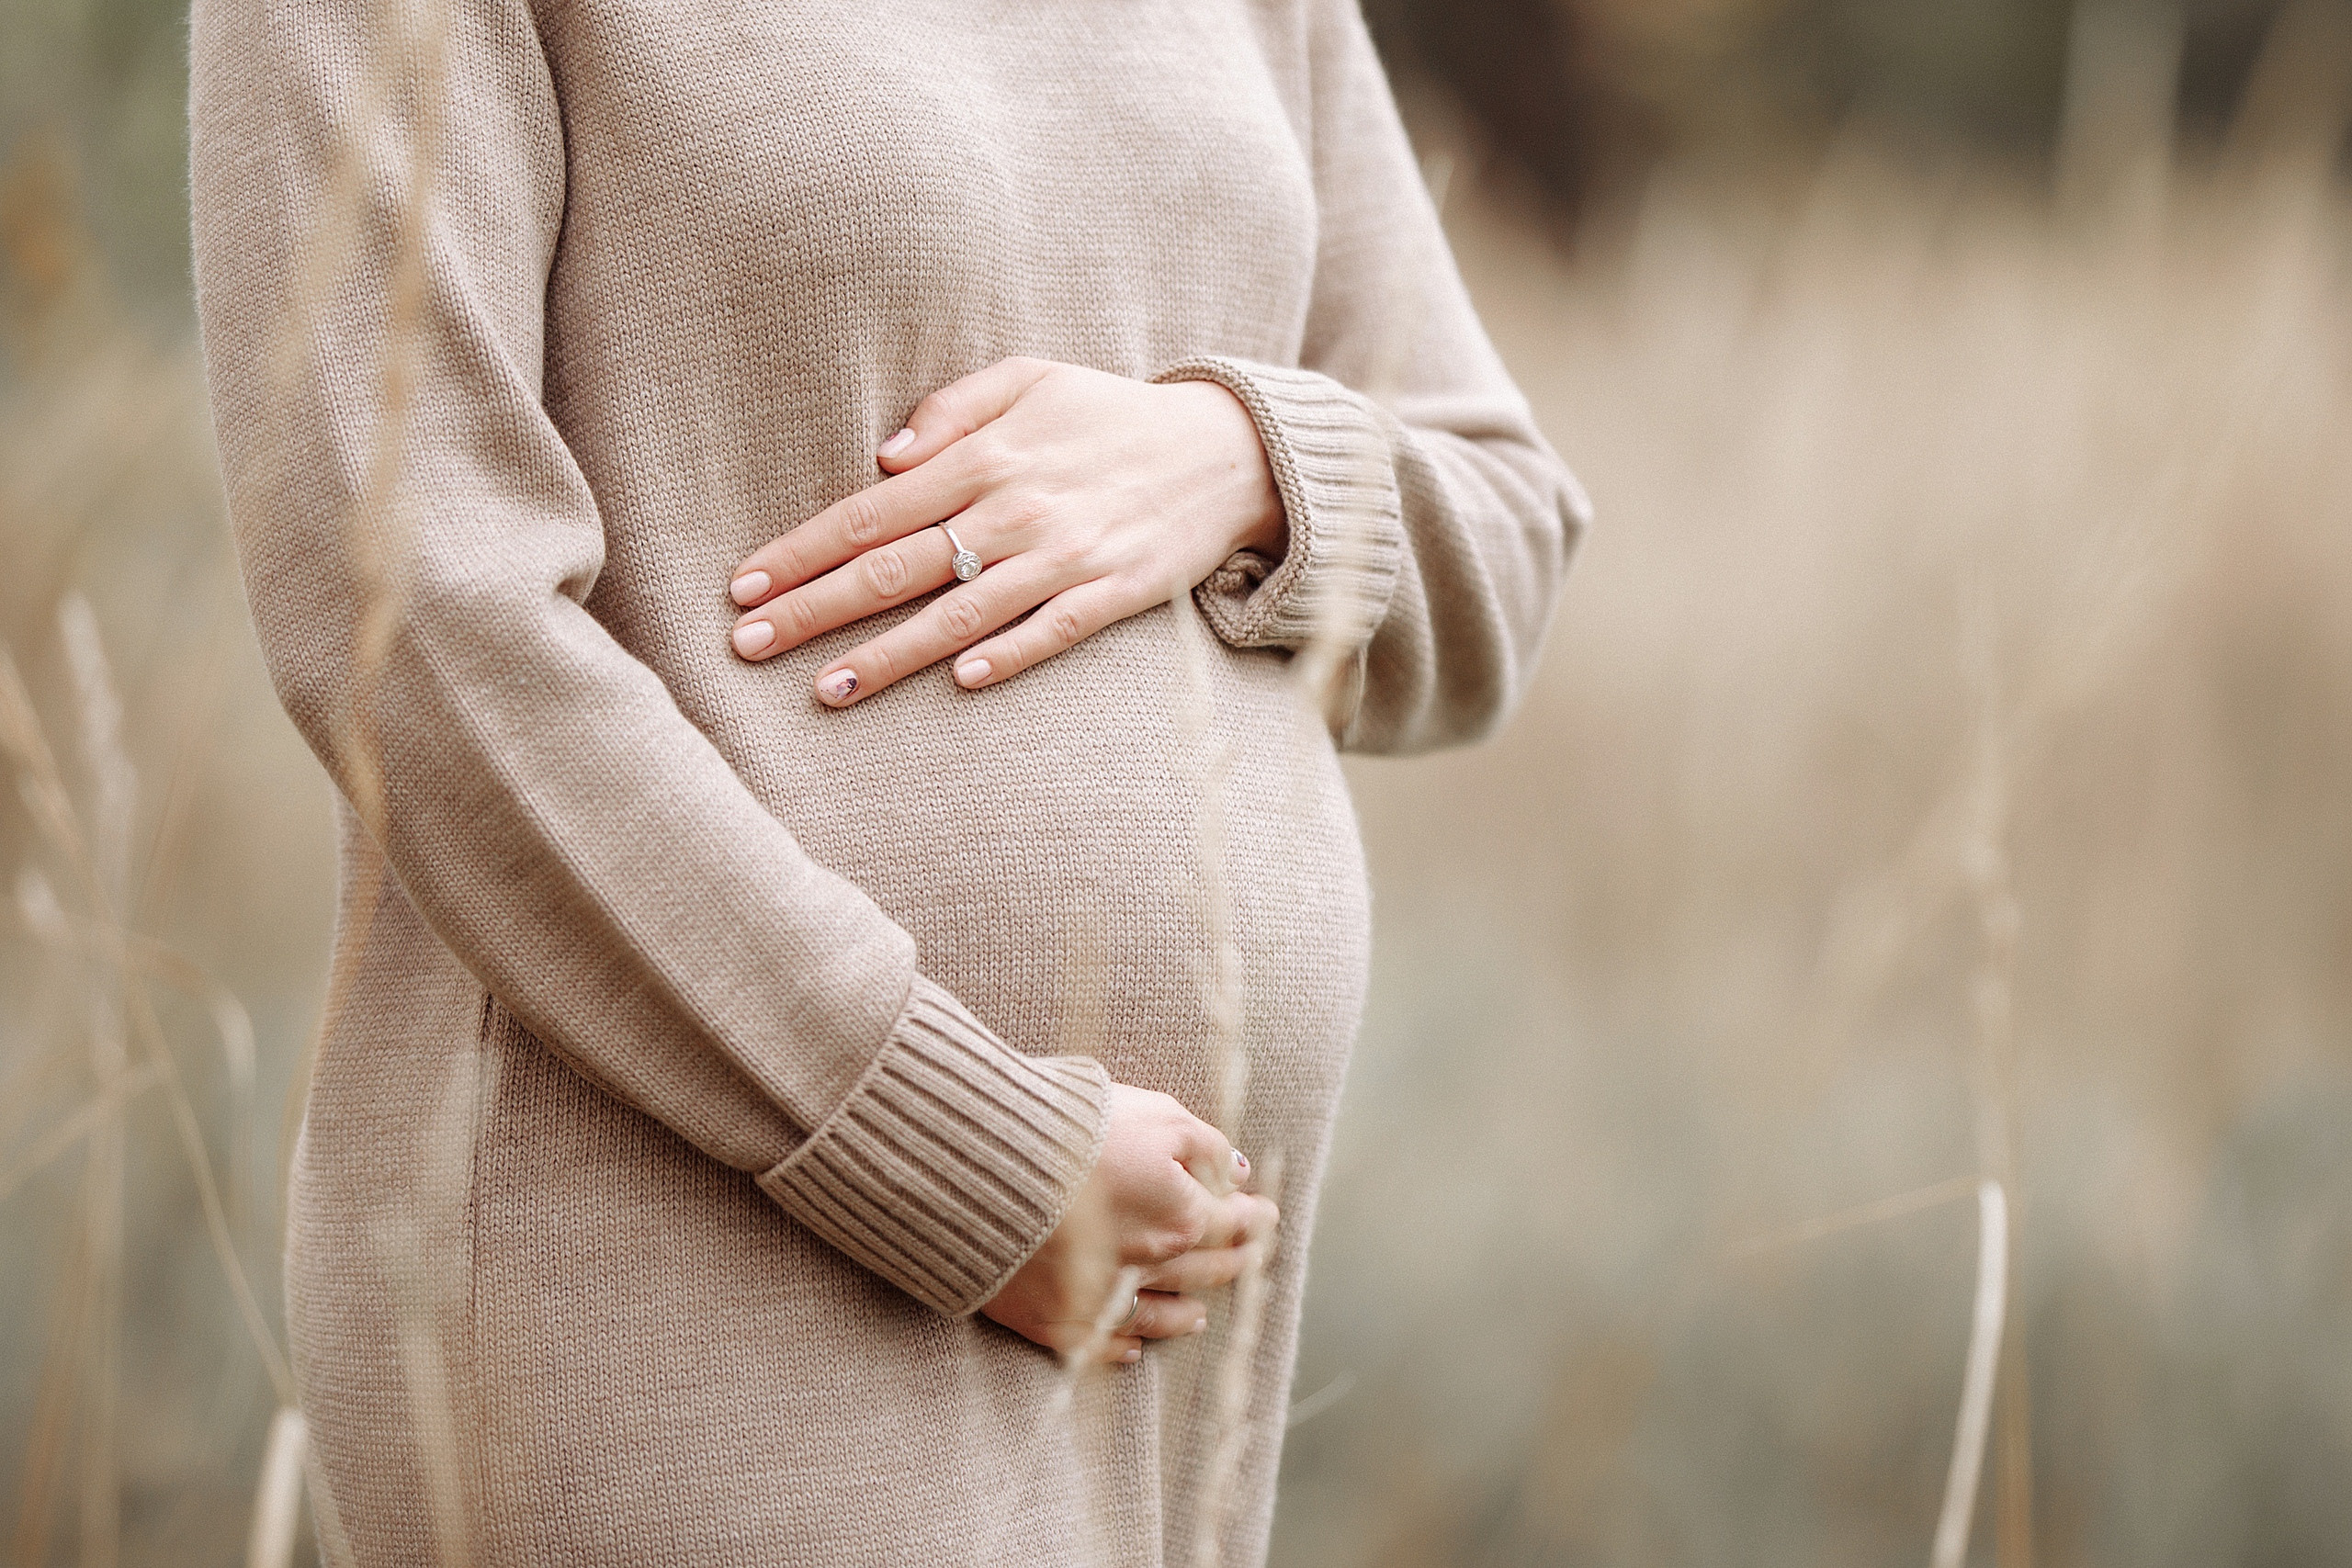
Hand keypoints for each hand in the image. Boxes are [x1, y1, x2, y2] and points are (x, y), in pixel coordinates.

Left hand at [725, 357, 1284, 703]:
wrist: (1224, 452)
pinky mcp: (1112, 593)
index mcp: (985, 456)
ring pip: (959, 613)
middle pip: (894, 569)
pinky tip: (957, 681)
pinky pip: (1050, 632)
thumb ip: (953, 406)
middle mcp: (1016, 508)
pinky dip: (1006, 655)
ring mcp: (1064, 556)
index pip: (869, 513)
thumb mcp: (1031, 376)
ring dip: (889, 655)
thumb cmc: (1108, 415)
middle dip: (814, 611)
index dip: (800, 552)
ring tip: (827, 691)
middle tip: (748, 649)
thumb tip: (885, 457)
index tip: (743, 588)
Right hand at [980, 1084, 1276, 1363]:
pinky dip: (1125, 1346)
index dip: (1254, 1217)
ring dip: (1186, 1314)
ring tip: (1201, 1314)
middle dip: (1233, 1262)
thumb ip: (1204, 1145)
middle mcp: (1151, 1267)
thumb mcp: (1153, 1114)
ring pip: (1161, 1316)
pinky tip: (1135, 1348)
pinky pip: (1102, 1346)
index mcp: (1182, 1216)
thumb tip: (1237, 1172)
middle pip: (1204, 1271)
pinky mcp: (1055, 1323)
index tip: (1266, 1213)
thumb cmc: (1072, 1127)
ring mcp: (1103, 1301)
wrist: (983, 1168)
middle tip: (1248, 1258)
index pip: (1234, 1222)